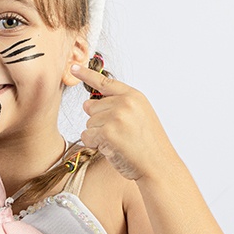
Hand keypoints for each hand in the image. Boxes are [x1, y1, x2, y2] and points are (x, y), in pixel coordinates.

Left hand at [70, 64, 174, 181]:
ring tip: (119, 143)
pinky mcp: (107, 132)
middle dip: (98, 122)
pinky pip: (87, 136)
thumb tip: (87, 103)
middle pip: (91, 107)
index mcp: (134, 96)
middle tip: (119, 134)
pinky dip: (94, 145)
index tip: (73, 68)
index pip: (104, 82)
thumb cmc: (149, 146)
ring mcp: (116, 116)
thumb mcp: (140, 116)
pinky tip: (112, 149)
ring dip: (97, 135)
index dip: (86, 74)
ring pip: (88, 123)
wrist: (159, 166)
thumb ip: (119, 105)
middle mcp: (124, 103)